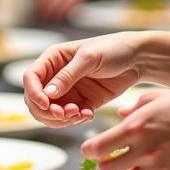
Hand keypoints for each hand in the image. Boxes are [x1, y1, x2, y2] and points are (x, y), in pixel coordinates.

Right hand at [23, 33, 143, 126]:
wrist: (138, 59)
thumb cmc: (112, 49)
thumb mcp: (89, 58)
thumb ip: (67, 75)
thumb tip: (48, 94)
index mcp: (52, 60)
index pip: (31, 78)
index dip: (34, 93)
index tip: (46, 105)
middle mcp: (56, 76)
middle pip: (36, 100)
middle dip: (47, 111)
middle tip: (64, 114)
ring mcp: (69, 91)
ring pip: (51, 113)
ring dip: (62, 118)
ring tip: (79, 114)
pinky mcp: (82, 102)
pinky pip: (71, 117)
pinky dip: (77, 119)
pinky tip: (89, 114)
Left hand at [81, 88, 169, 169]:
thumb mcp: (155, 97)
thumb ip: (133, 107)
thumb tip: (119, 114)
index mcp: (134, 127)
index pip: (96, 148)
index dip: (88, 151)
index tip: (90, 149)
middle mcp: (142, 150)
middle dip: (101, 166)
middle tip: (106, 161)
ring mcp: (157, 167)